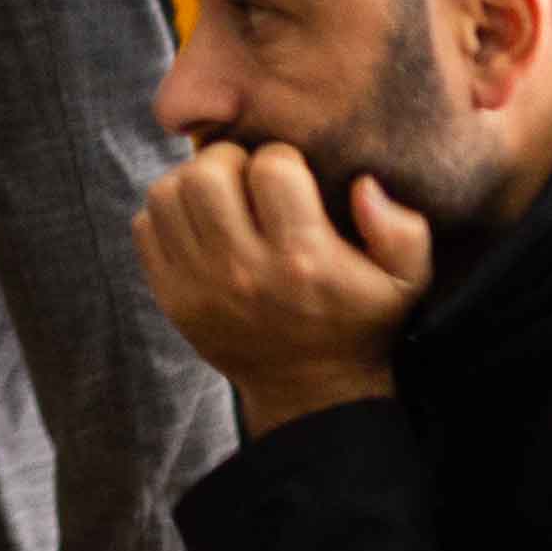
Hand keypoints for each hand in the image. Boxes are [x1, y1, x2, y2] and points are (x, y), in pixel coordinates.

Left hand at [133, 138, 427, 425]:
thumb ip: (402, 228)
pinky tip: (199, 225)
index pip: (271, 167)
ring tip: (221, 196)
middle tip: (247, 178)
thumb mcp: (406, 281)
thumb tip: (363, 184)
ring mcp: (199, 285)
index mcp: (303, 258)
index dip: (283, 159)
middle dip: (229, 161)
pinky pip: (145, 227)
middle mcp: (244, 270)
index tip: (292, 178)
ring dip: (193, 182)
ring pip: (167, 193)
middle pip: (207, 173)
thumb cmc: (358, 323)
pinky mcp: (172, 298)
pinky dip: (167, 215)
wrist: (310, 391)